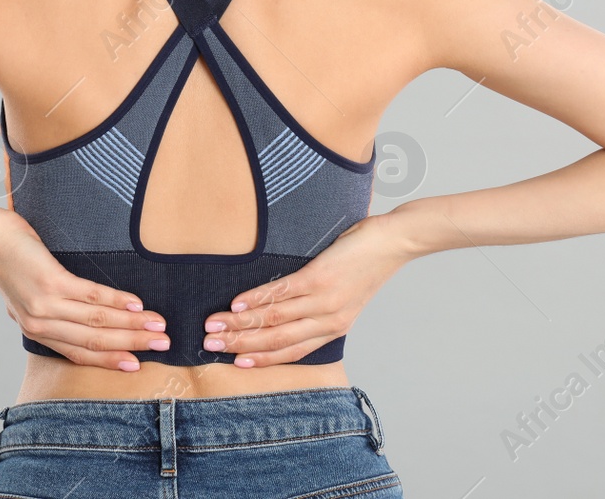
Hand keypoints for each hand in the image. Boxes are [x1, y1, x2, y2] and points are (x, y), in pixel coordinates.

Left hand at [0, 210, 168, 370]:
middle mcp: (40, 324)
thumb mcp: (25, 294)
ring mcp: (45, 305)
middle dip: (132, 344)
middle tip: (162, 345)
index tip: (137, 364)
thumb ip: (50, 310)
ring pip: (97, 322)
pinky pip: (91, 296)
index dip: (110, 360)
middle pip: (94, 342)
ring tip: (157, 325)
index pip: (79, 354)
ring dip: (132, 325)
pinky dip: (117, 301)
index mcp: (36, 331)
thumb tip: (78, 314)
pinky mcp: (50, 283)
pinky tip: (136, 304)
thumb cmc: (9, 259)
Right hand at [201, 211, 414, 366]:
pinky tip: (237, 304)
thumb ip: (316, 307)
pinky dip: (257, 300)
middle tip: (210, 345)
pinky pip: (283, 293)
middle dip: (240, 344)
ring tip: (215, 325)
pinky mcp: (320, 278)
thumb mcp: (344, 296)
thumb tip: (280, 308)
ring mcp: (324, 300)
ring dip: (240, 324)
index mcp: (334, 328)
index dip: (261, 358)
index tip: (234, 362)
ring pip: (275, 319)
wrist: (394, 242)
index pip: (291, 351)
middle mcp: (328, 321)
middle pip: (277, 340)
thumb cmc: (366, 264)